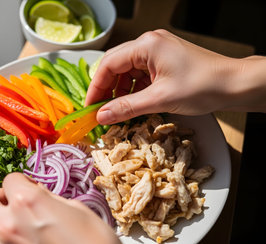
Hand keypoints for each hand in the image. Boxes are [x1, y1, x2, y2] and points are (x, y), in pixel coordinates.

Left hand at [0, 173, 119, 243]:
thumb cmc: (95, 243)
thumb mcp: (78, 211)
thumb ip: (51, 200)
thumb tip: (39, 196)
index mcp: (28, 202)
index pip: (9, 180)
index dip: (21, 183)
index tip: (28, 189)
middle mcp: (9, 224)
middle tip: (10, 203)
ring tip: (4, 227)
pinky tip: (7, 243)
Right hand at [85, 29, 265, 124]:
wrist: (236, 84)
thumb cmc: (202, 87)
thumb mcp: (160, 100)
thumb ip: (126, 107)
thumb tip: (101, 116)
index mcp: (146, 45)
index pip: (109, 64)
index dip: (96, 87)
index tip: (90, 107)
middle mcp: (149, 43)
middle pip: (116, 65)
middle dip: (106, 89)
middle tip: (100, 111)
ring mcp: (157, 51)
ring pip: (127, 71)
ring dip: (120, 91)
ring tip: (118, 111)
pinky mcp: (164, 60)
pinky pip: (140, 74)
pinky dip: (134, 90)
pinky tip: (133, 104)